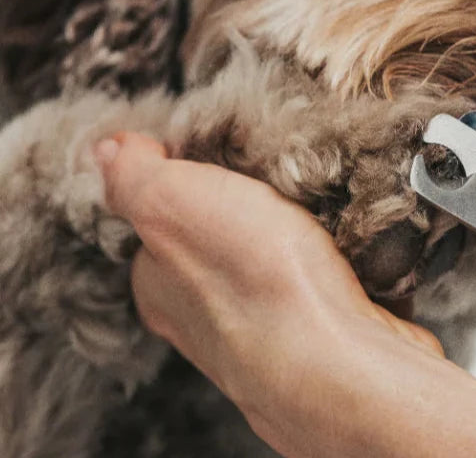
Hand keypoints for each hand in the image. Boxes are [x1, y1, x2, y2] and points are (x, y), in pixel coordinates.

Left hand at [94, 133, 475, 457]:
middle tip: (270, 173)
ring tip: (310, 204)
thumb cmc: (254, 283)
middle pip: (216, 242)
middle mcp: (201, 318)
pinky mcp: (318, 331)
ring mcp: (262, 330)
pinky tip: (337, 245)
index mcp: (159, 285)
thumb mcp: (172, 201)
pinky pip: (317, 281)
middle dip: (243, 205)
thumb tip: (108, 149)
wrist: (336, 357)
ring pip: (269, 264)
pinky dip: (327, 258)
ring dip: (291, 230)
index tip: (216, 149)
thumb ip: (134, 174)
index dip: (186, 177)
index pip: (159, 218)